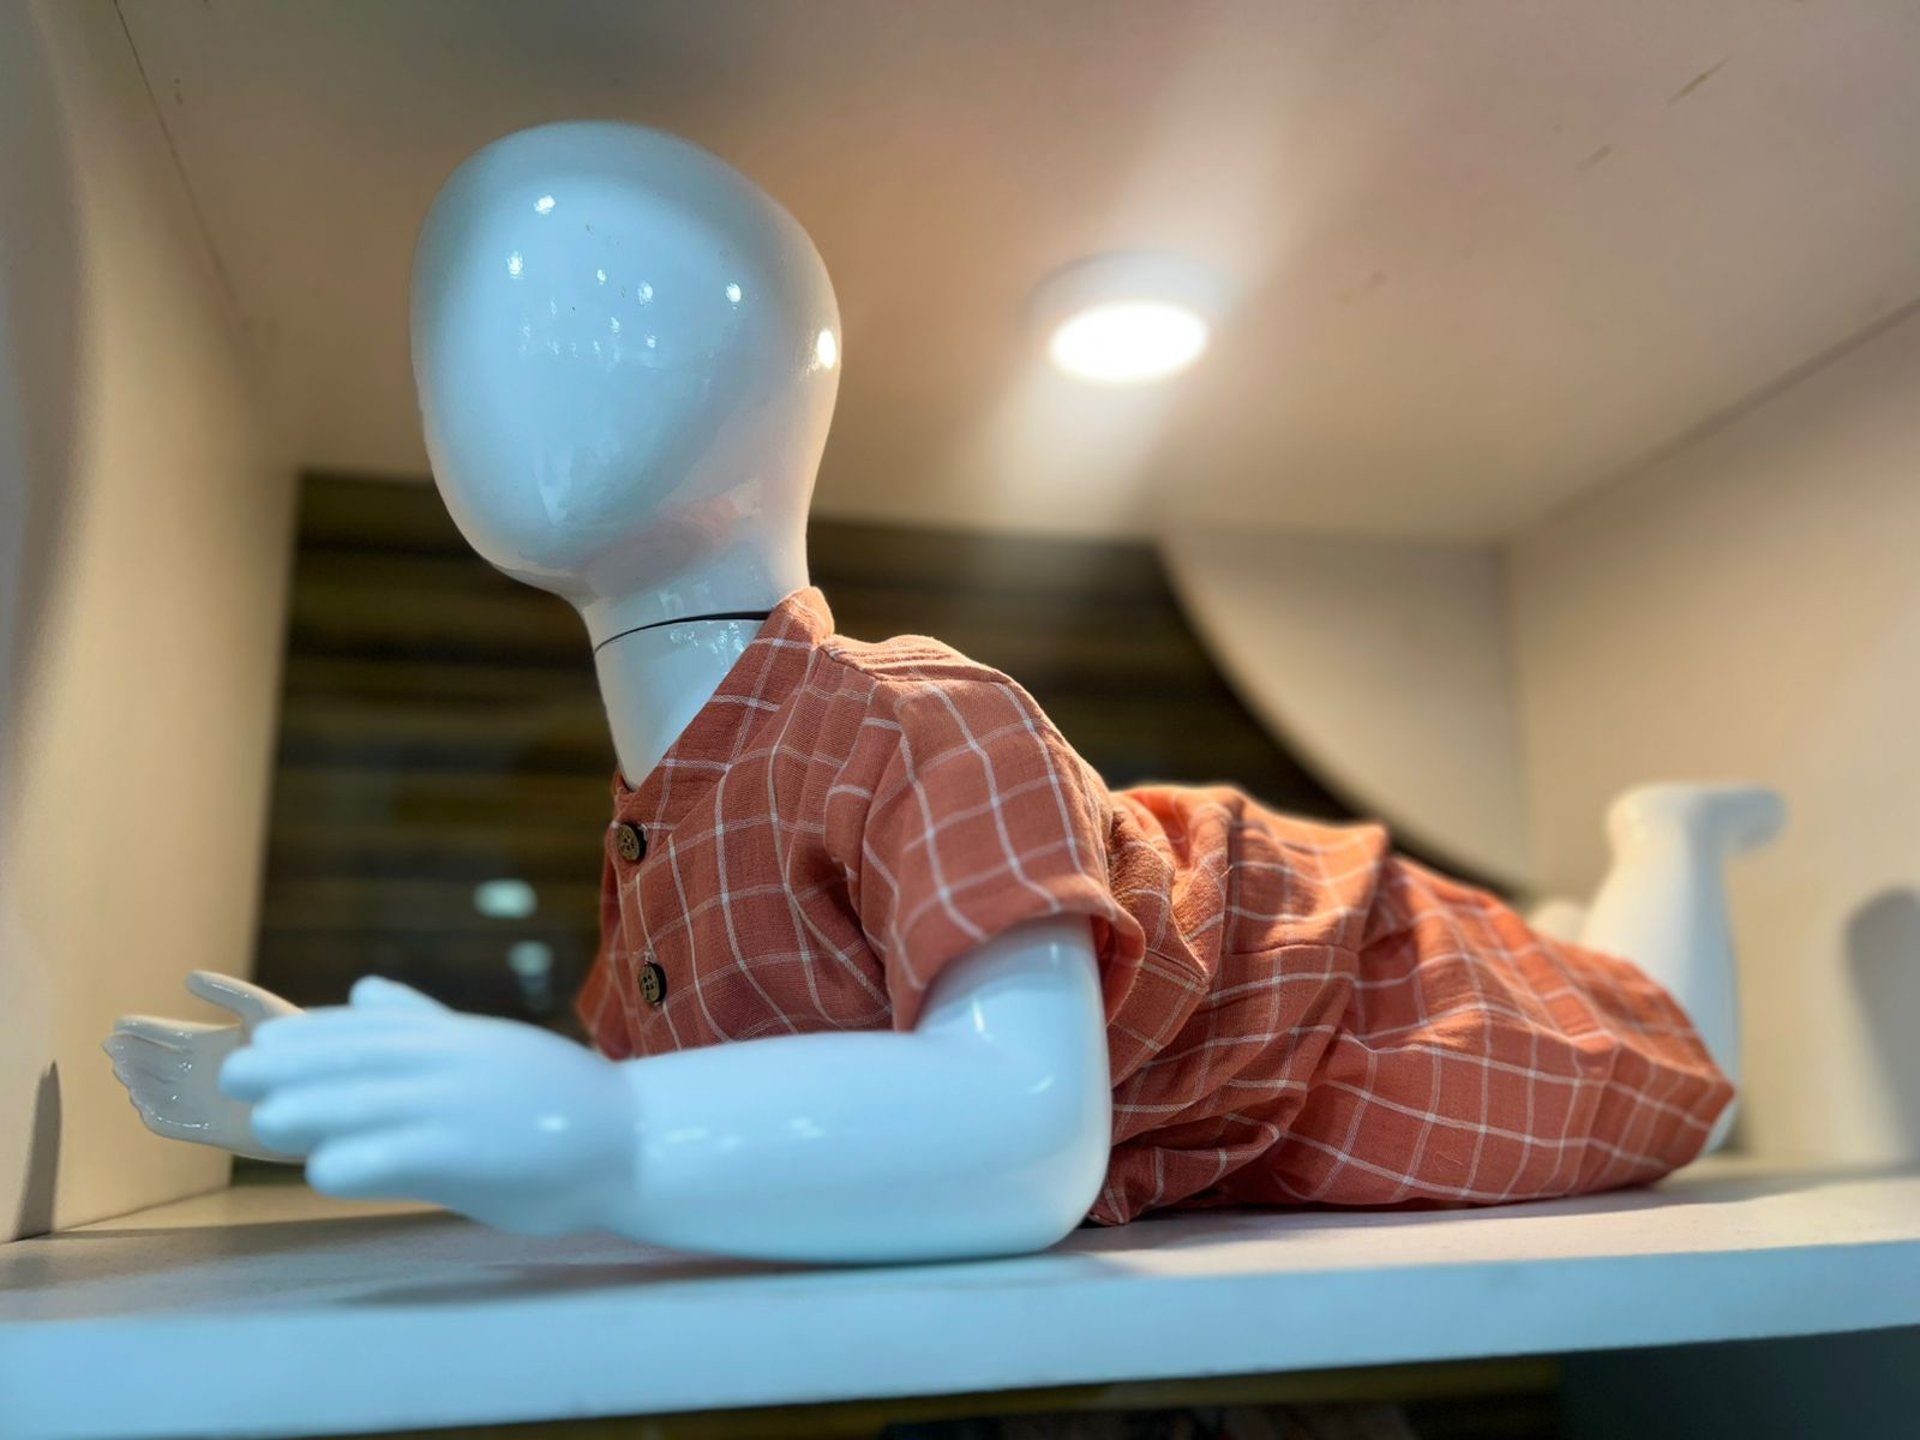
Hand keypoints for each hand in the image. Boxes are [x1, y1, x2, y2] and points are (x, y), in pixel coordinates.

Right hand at [104, 972, 304, 1160]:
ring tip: (123, 1068)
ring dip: (139, 1081)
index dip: (143, 1030)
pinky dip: (154, 1115)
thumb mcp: (262, 1009)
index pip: (168, 1036)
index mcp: (215, 1043)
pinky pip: (173, 1123)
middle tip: (113, 1046)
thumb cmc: (299, 1043)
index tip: (119, 1023)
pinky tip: (140, 1102)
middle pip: (157, 1063)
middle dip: (133, 1054)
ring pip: (158, 1092)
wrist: (323, 1088)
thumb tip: (187, 978)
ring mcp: (207, 1102)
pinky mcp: (213, 1130)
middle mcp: (206, 1073)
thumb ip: (228, 992)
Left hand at [221, 977, 637, 1235]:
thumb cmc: (557, 1103)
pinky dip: (361, 1160)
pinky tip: (322, 1171)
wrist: (632, 1139)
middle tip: (237, 1074)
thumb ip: (424, 1023)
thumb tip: (361, 987)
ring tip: (264, 1122)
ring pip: (374, 1102)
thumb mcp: (487, 1050)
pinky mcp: (476, 1151)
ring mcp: (464, 1105)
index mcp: (455, 1039)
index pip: (370, 1028)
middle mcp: (454, 1063)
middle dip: (297, 1065)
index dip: (313, 1034)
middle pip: (361, 1057)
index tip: (264, 1041)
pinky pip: (407, 1154)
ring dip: (314, 1109)